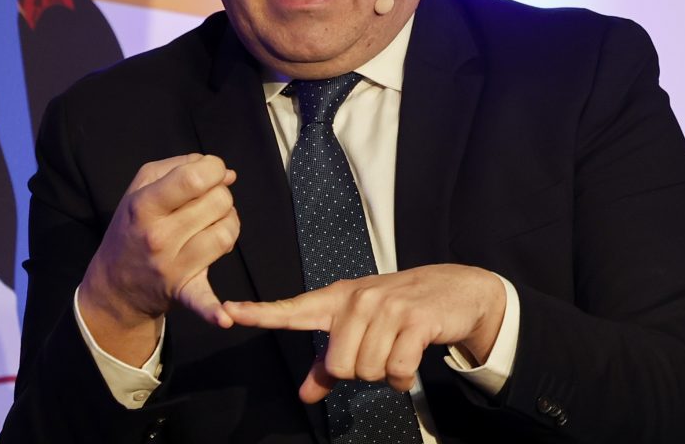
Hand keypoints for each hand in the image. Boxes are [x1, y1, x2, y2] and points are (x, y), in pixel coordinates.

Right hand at [78, 154, 239, 361]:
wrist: (114, 285)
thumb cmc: (133, 225)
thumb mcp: (141, 186)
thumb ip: (181, 167)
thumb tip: (227, 172)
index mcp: (145, 205)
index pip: (195, 178)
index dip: (214, 168)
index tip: (211, 173)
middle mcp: (158, 237)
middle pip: (219, 202)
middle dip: (220, 195)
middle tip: (205, 204)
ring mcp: (172, 267)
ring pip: (227, 233)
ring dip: (228, 224)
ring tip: (212, 226)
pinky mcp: (183, 292)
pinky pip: (202, 302)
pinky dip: (214, 312)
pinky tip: (224, 319)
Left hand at [223, 265, 504, 401]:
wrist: (455, 290)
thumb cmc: (400, 312)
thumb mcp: (361, 330)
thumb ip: (328, 365)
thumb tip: (305, 394)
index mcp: (337, 301)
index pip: (292, 310)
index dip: (260, 314)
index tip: (229, 312)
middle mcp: (357, 300)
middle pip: (339, 365)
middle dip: (361, 371)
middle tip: (380, 351)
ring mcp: (386, 307)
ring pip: (368, 370)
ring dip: (387, 372)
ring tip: (399, 349)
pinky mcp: (413, 319)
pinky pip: (396, 369)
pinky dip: (405, 377)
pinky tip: (412, 360)